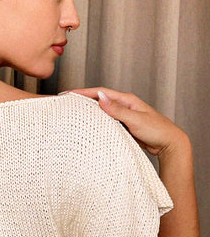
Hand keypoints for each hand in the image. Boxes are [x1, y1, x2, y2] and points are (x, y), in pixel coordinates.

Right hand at [71, 87, 188, 156]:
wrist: (169, 144)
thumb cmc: (157, 130)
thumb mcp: (135, 119)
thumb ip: (117, 110)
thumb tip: (101, 98)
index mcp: (127, 100)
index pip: (101, 92)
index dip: (84, 92)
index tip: (69, 94)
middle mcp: (125, 106)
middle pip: (100, 99)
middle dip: (83, 99)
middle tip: (67, 102)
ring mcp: (124, 116)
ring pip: (102, 111)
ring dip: (89, 111)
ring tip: (74, 113)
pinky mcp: (124, 126)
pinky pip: (107, 121)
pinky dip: (97, 122)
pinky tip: (90, 127)